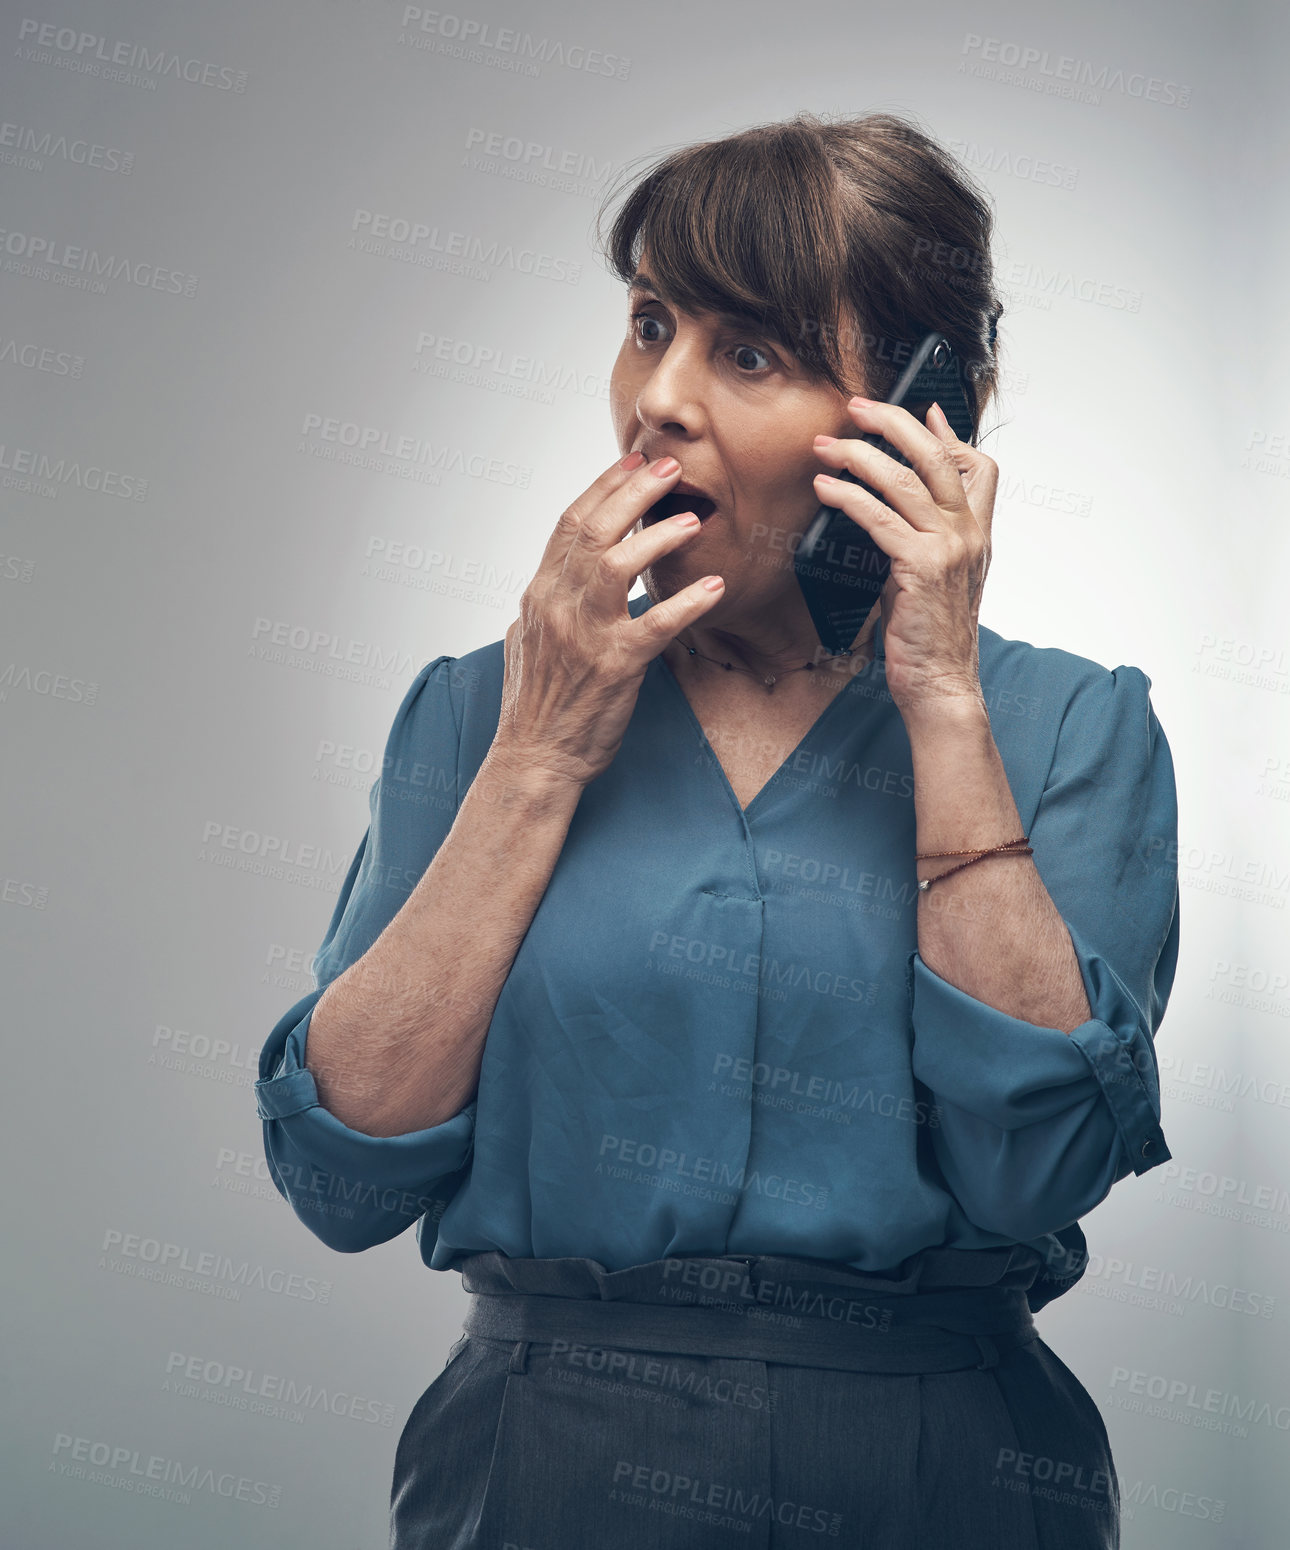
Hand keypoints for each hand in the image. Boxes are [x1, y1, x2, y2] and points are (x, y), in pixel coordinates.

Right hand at [489, 452, 723, 788]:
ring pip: (617, 564)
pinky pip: (656, 625)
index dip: (604, 486)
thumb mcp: (525, 642)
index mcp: (539, 594)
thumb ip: (542, 607)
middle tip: (670, 466)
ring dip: (658, 536)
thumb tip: (549, 585)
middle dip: (634, 489)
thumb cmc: (536, 706)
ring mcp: (584, 635)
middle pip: (593, 529)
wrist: (535, 759)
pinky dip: (689, 603)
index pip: (570, 523)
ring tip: (693, 518)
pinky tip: (717, 587)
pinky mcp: (614, 666)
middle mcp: (556, 605)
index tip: (633, 459)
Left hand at [811, 398, 997, 718]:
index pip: (979, 468)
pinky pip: (879, 519)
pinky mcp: (921, 568)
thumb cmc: (928, 636)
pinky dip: (848, 498)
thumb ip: (917, 538)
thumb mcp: (930, 578)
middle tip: (857, 407)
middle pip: (937, 456)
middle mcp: (969, 535)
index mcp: (976, 535)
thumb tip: (887, 508)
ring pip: (904, 481)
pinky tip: (824, 488)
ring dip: (859, 455)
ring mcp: (949, 549)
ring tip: (826, 444)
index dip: (951, 435)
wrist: (941, 685)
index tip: (922, 410)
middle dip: (894, 424)